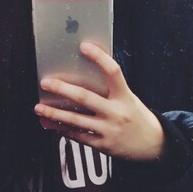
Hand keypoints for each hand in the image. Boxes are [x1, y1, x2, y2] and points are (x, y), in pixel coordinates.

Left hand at [34, 41, 165, 161]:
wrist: (153, 144)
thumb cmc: (136, 117)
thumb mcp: (129, 99)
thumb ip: (110, 90)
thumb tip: (83, 78)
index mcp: (125, 96)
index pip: (113, 71)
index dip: (99, 57)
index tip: (84, 46)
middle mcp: (116, 112)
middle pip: (85, 97)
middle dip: (62, 89)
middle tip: (45, 83)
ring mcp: (109, 130)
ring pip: (76, 120)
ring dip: (54, 113)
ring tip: (39, 108)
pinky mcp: (103, 145)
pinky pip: (78, 136)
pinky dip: (63, 129)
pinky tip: (52, 124)